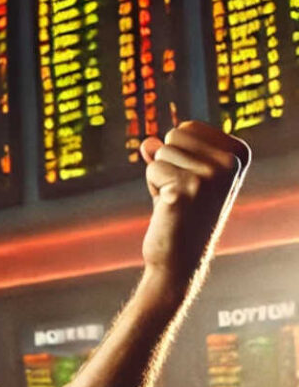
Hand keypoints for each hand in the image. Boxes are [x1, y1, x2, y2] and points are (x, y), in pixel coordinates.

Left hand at [139, 121, 249, 285]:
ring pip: (161, 152)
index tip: (192, 181)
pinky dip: (153, 188)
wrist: (179, 259)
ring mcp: (211, 176)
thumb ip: (167, 153)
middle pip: (174, 135)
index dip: (179, 154)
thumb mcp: (180, 176)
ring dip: (160, 177)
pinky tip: (169, 209)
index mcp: (238, 154)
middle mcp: (230, 163)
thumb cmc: (181, 215)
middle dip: (167, 163)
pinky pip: (152, 169)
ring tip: (176, 201)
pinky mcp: (186, 189)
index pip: (188, 127)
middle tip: (180, 192)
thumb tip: (147, 142)